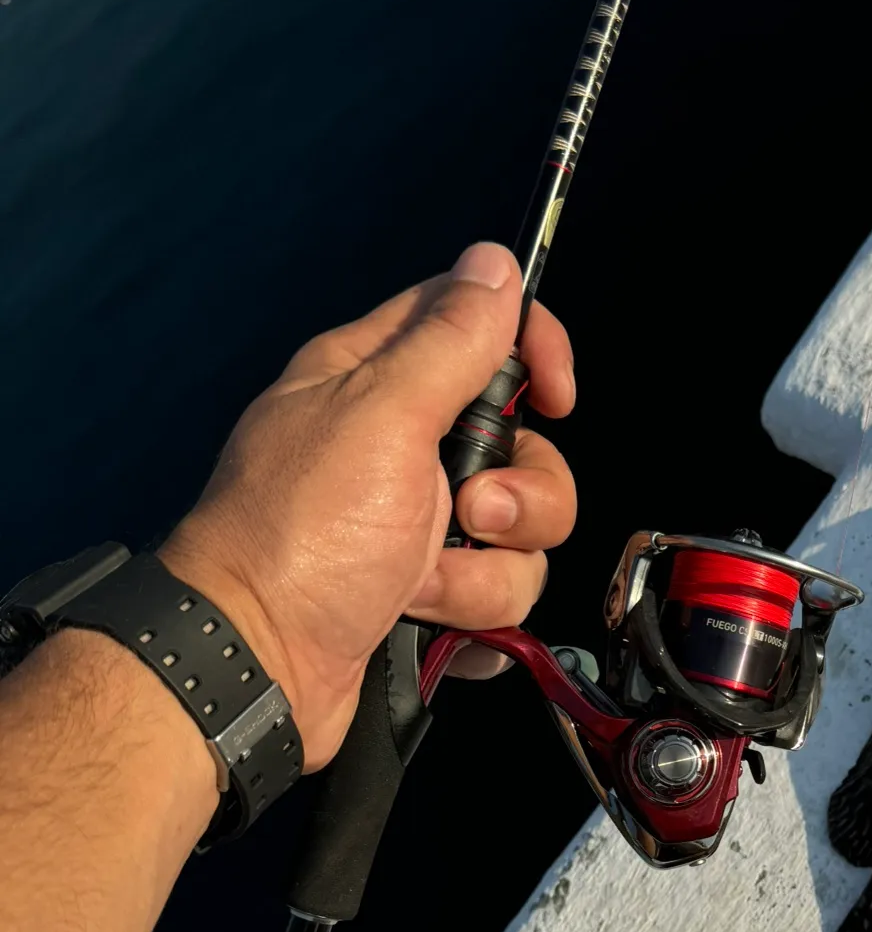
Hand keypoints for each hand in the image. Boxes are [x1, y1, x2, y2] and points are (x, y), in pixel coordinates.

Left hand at [158, 243, 575, 769]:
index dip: (532, 349)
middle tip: (471, 512)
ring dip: (487, 570)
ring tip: (426, 588)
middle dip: (520, 492)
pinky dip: (476, 614)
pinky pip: (502, 593)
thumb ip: (449, 341)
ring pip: (522, 530)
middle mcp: (403, 446)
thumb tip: (495, 261)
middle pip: (523, 443)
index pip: (479, 323)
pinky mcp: (431, 592)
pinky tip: (432, 623)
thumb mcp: (380, 417)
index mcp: (378, 380)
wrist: (256, 670)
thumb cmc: (300, 536)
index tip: (555, 396)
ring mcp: (419, 524)